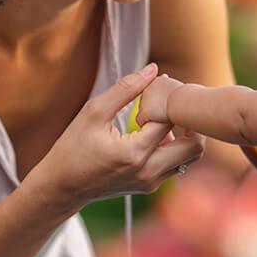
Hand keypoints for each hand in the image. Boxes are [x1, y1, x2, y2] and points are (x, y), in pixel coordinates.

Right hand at [21, 64, 204, 210]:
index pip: (171, 118)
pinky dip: (176, 146)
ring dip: (186, 134)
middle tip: (178, 103)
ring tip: (166, 116)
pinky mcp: (150, 185)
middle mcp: (149, 172)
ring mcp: (152, 182)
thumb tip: (153, 69)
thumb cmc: (73, 147)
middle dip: (192, 120)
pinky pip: (178, 164)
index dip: (170, 97)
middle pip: (195, 145)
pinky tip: (157, 132)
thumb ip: (126, 89)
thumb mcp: (94, 112)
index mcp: (135, 153)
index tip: (162, 85)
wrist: (62, 187)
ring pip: (190, 157)